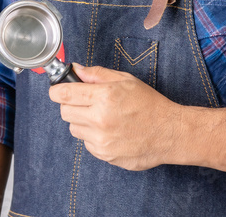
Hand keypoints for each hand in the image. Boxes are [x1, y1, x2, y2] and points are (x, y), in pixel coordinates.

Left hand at [48, 63, 183, 170]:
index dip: (57, 90)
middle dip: (72, 105)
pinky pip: (86, 144)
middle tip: (86, 102)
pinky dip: (93, 137)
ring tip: (102, 118)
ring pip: (74, 129)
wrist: (169, 133)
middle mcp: (100, 120)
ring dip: (82, 122)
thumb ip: (97, 74)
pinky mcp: (104, 155)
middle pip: (65, 112)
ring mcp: (101, 140)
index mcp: (104, 97)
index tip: (57, 90)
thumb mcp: (126, 80)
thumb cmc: (149, 104)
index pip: (64, 94)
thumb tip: (76, 69)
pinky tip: (110, 131)